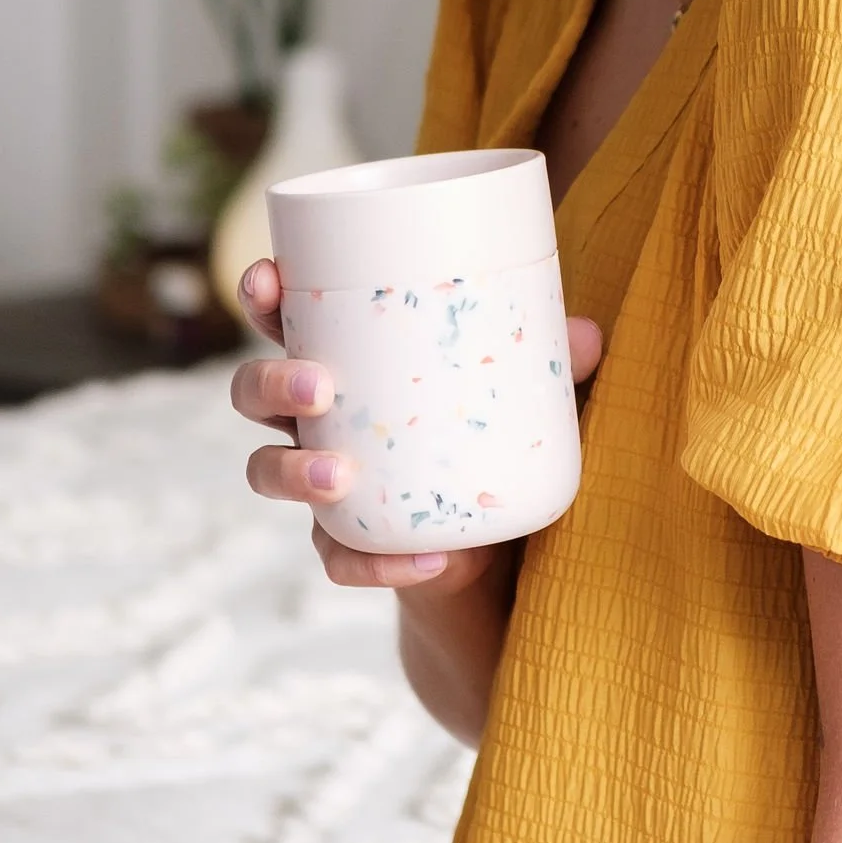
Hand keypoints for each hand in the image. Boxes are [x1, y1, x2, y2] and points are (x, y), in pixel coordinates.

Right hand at [230, 258, 603, 596]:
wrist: (506, 562)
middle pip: (254, 392)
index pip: (289, 320)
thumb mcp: (534, 402)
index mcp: (354, 365)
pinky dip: (379, 562)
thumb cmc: (501, 447)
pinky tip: (432, 561)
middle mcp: (324, 422)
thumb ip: (557, 368)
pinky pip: (340, 559)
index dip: (264, 296)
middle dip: (270, 382)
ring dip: (292, 472)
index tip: (268, 280)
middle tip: (318, 387)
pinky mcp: (355, 550)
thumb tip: (587, 336)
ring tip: (338, 478)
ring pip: (266, 473)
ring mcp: (330, 489)